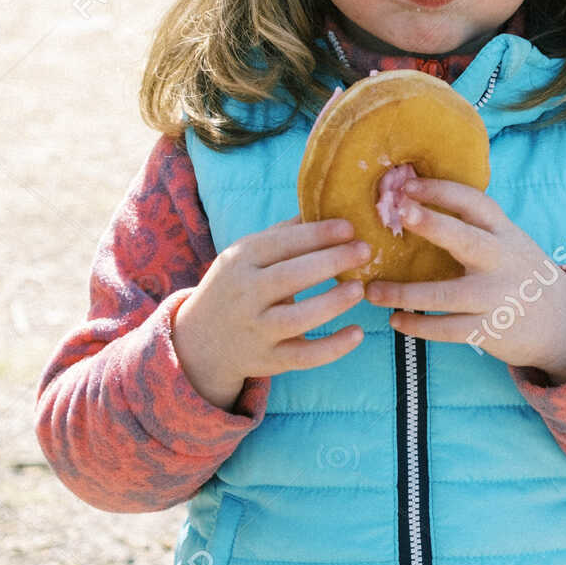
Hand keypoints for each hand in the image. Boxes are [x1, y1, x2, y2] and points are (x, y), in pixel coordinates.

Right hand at [173, 214, 373, 411]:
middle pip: (290, 277)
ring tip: (360, 289)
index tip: (349, 228)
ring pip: (298, 318)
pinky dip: (333, 347)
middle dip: (332, 261)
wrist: (200, 342)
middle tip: (365, 251)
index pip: (281, 243)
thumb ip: (283, 234)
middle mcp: (245, 295)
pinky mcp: (268, 360)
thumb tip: (325, 205)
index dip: (317, 234)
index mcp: (240, 261)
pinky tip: (358, 333)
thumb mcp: (246, 255)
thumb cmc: (236, 286)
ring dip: (333, 303)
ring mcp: (256, 330)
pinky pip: (304, 356)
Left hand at [362, 178, 565, 382]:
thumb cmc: (521, 275)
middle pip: (465, 239)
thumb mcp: (509, 243)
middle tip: (399, 210)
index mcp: (504, 233)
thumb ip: (474, 228)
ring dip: (405, 292)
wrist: (563, 323)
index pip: (474, 203)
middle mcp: (501, 261)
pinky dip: (418, 325)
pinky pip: (447, 329)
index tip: (407, 184)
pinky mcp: (489, 329)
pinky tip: (395, 320)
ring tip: (373, 290)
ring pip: (445, 294)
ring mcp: (495, 297)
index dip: (441, 190)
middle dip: (432, 224)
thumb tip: (415, 203)